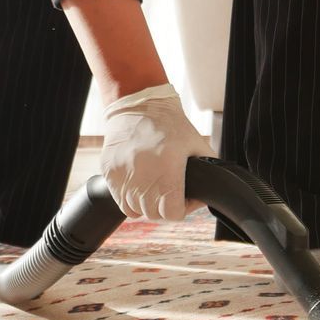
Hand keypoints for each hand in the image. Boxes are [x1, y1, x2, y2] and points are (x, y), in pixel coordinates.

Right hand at [99, 84, 213, 220]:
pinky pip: (120, 201)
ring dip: (147, 204)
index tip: (185, 198)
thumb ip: (207, 169)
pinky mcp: (109, 173)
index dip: (183, 209)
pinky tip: (139, 185)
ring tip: (154, 188)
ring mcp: (122, 176)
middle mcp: (142, 176)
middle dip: (165, 207)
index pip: (172, 213)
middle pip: (154, 214)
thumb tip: (210, 191)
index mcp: (167, 171)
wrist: (139, 105)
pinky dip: (130, 199)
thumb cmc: (169, 124)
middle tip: (171, 193)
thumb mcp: (197, 144)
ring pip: (136, 210)